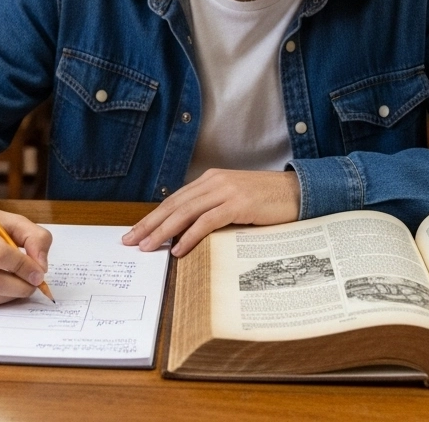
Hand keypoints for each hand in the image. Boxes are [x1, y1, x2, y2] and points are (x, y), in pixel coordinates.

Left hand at [121, 169, 299, 256]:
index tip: (135, 231)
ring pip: (185, 213)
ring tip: (148, 247)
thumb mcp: (234, 201)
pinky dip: (190, 236)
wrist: (298, 192)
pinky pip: (207, 222)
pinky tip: (179, 249)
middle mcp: (214, 182)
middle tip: (130, 241)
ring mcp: (226, 191)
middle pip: (173, 205)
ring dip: (163, 232)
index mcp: (210, 179)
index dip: (153, 216)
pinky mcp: (238, 204)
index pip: (174, 200)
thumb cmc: (267, 201)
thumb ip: (212, 209)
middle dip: (149, 224)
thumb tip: (186, 232)